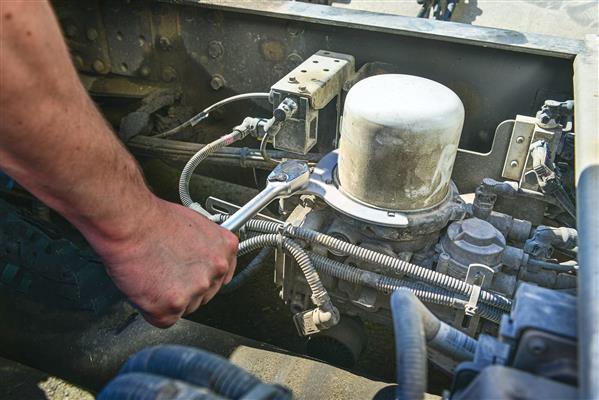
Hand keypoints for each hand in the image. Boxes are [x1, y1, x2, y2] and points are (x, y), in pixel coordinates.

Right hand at [89, 197, 237, 327]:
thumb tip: (199, 258)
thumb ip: (204, 247)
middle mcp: (215, 270)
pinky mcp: (171, 306)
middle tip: (165, 272)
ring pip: (184, 308)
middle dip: (185, 288)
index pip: (222, 276)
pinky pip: (163, 319)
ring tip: (153, 274)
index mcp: (224, 248)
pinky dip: (151, 309)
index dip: (202, 276)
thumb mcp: (194, 224)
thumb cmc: (153, 219)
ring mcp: (195, 289)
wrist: (129, 222)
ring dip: (168, 299)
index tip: (193, 276)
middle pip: (204, 294)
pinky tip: (146, 287)